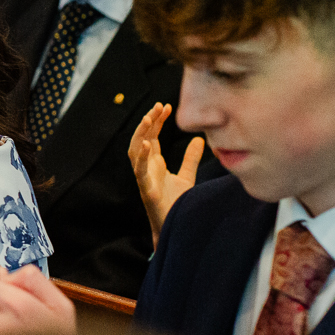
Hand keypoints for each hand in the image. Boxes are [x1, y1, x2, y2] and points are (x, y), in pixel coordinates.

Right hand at [128, 103, 203, 242]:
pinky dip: (141, 157)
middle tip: (159, 106)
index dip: (156, 121)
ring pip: (135, 151)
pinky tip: (147, 144)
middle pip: (142, 139)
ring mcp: (145, 179)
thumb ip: (190, 159)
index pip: (152, 137)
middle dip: (148, 122)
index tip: (166, 106)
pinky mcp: (147, 190)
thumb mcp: (186, 177)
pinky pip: (139, 171)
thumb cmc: (177, 204)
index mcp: (154, 164)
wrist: (177, 227)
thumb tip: (199, 140)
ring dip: (140, 134)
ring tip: (149, 118)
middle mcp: (146, 169)